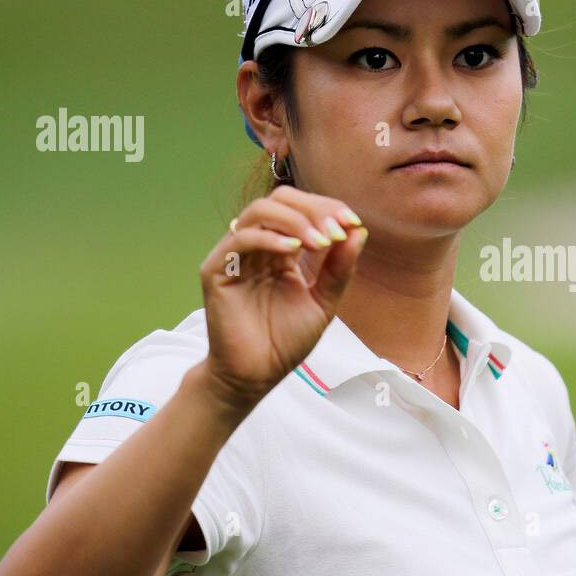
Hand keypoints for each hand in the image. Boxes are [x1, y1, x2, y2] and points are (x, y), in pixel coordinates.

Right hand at [198, 185, 367, 409]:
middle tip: (336, 230)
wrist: (257, 375)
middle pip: (279, 200)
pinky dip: (269, 239)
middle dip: (313, 209)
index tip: (352, 223)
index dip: (327, 208)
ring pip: (259, 212)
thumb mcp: (324, 301)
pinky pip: (239, 240)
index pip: (301, 209)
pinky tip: (293, 252)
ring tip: (320, 241)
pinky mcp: (216, 271)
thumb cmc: (286, 341)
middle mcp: (258, 247)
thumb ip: (340, 268)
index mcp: (282, 250)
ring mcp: (235, 256)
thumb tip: (359, 231)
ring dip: (294, 220)